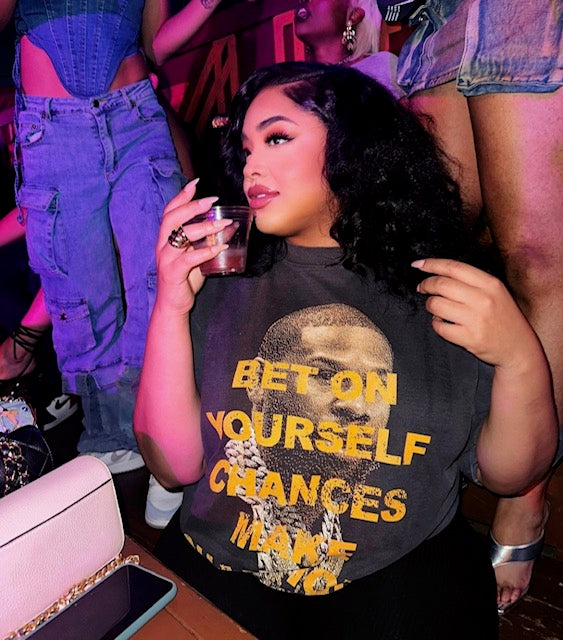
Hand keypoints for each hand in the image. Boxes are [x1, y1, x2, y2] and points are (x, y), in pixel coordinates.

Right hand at [155, 178, 230, 314]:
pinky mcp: (173, 273)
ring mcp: (166, 259)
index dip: (181, 196)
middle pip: (172, 218)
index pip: (170, 211)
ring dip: (203, 227)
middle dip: (192, 206)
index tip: (196, 183)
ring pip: (181, 236)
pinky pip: (189, 258)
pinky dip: (205, 251)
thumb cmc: (184, 279)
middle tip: (212, 201)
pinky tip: (220, 247)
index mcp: (166, 238)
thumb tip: (228, 228)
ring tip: (223, 224)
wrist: (173, 305)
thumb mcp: (195, 256)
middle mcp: (162, 245)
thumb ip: (206, 242)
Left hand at [412, 258, 539, 368]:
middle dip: (426, 285)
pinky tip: (443, 323)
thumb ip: (472, 281)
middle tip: (422, 288)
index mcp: (491, 284)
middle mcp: (484, 299)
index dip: (432, 264)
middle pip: (441, 284)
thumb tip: (439, 273)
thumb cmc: (503, 318)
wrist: (519, 348)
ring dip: (430, 305)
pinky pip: (439, 327)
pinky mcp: (469, 338)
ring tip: (435, 308)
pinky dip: (436, 324)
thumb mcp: (496, 292)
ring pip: (436, 305)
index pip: (454, 267)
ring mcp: (476, 319)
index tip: (418, 265)